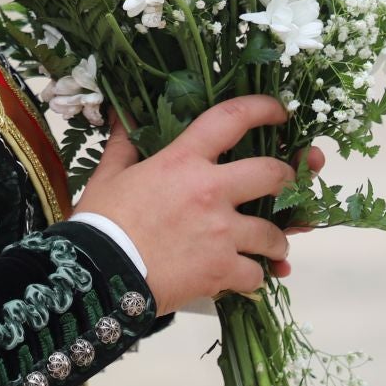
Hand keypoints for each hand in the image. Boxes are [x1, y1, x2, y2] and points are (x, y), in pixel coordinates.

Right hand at [74, 96, 323, 314]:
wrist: (98, 273)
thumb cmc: (101, 222)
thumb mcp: (109, 176)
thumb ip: (123, 145)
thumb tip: (118, 114)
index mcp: (183, 161)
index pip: (231, 119)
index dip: (263, 108)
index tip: (280, 111)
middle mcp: (211, 191)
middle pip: (272, 175)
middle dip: (288, 179)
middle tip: (286, 186)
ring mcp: (221, 232)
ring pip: (273, 233)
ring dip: (275, 240)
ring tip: (271, 247)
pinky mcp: (222, 270)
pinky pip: (255, 274)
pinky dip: (254, 276)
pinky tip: (246, 277)